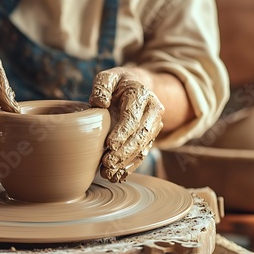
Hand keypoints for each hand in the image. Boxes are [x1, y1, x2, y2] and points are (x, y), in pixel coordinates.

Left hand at [89, 67, 163, 182]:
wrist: (136, 86)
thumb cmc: (117, 83)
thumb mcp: (107, 77)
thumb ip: (101, 87)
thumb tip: (99, 103)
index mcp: (142, 94)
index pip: (133, 116)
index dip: (123, 132)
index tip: (110, 145)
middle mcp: (154, 110)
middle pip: (141, 135)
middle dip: (124, 151)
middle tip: (107, 163)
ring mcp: (154, 125)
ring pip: (143, 148)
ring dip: (126, 162)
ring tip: (109, 173)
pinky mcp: (150, 137)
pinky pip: (142, 154)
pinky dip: (130, 167)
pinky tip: (117, 176)